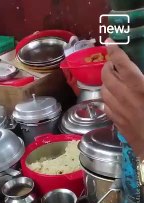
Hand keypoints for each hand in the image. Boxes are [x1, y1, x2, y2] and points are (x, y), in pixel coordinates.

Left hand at [101, 38, 143, 157]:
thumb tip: (139, 76)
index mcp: (139, 87)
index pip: (122, 64)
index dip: (115, 51)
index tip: (110, 42)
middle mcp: (124, 96)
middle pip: (107, 75)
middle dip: (107, 65)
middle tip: (113, 63)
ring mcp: (117, 109)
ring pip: (103, 89)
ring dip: (106, 80)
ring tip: (112, 78)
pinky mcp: (114, 120)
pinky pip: (105, 103)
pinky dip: (107, 96)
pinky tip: (114, 96)